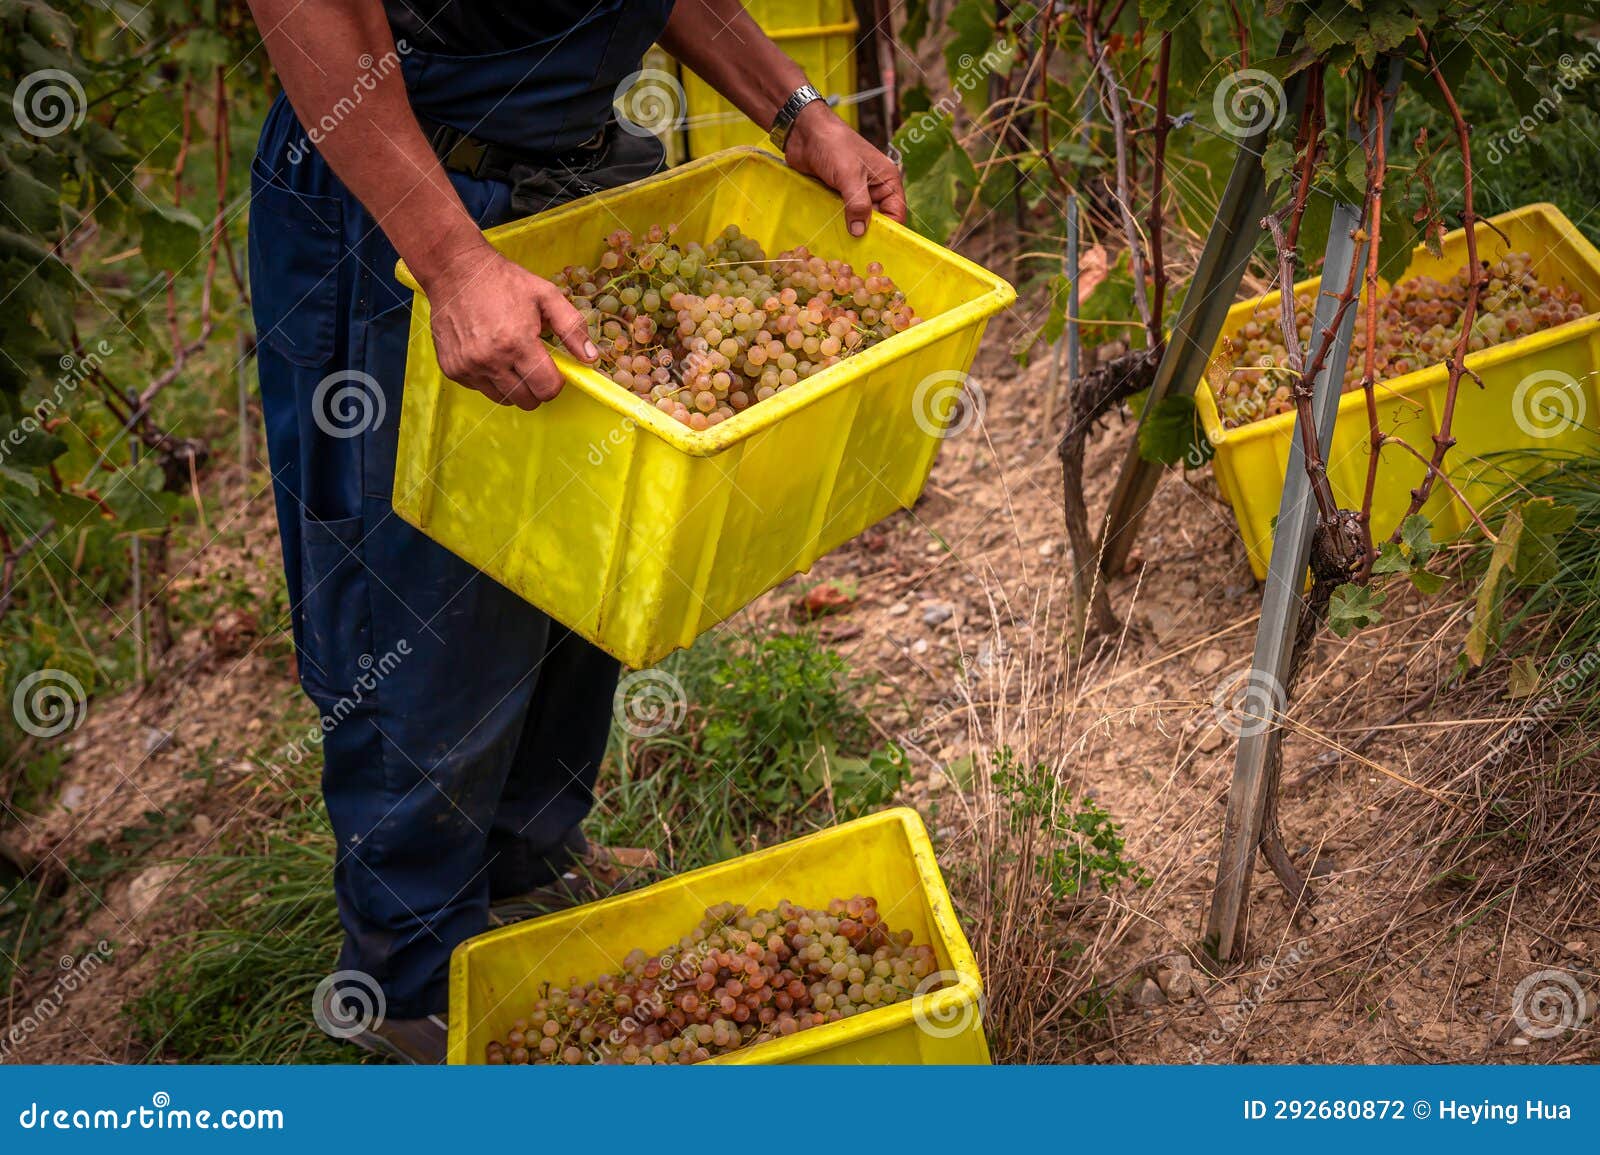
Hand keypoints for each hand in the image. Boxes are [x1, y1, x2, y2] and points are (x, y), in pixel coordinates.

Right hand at [422, 242, 596, 410]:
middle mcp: (490, 360)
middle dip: (537, 387)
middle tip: (533, 363)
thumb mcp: (546, 295)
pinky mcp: (452, 369)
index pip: (547, 389)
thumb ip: (572, 328)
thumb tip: (591, 359)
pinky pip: (482, 390)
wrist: (454, 270)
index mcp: (517, 342)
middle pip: (527, 401)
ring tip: (510, 357)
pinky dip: (490, 379)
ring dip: (514, 386)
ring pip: (504, 400)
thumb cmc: (503, 280)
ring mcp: (468, 367)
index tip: (553, 369)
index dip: (556, 382)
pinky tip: (489, 354)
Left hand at [782, 102, 906, 236]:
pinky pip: (841, 215)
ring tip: (843, 249)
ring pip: (857, 219)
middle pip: (877, 219)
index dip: (890, 231)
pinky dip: (837, 224)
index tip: (879, 249)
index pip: (896, 212)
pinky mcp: (836, 195)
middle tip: (857, 253)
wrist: (804, 132)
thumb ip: (857, 204)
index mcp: (886, 179)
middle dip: (868, 234)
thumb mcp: (849, 175)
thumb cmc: (833, 145)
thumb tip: (860, 232)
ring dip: (850, 230)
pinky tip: (831, 236)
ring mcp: (854, 192)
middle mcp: (874, 188)